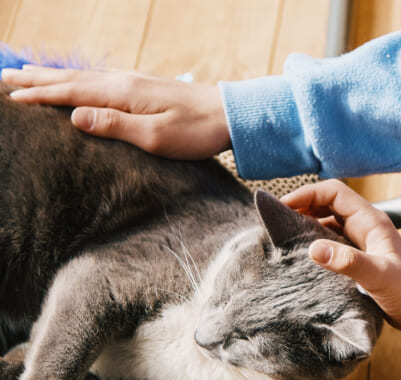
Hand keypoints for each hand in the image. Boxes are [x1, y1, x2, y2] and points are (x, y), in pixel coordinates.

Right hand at [1, 66, 229, 158]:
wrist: (231, 115)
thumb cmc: (197, 131)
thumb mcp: (155, 137)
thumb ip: (114, 126)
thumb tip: (73, 116)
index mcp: (123, 94)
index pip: (71, 93)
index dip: (39, 95)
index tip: (10, 96)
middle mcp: (125, 83)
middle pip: (72, 79)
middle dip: (37, 79)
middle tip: (5, 78)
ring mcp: (136, 83)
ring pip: (85, 77)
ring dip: (55, 76)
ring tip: (30, 74)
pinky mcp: (146, 88)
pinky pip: (100, 80)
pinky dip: (79, 80)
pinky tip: (79, 82)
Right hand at [282, 180, 400, 341]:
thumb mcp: (378, 276)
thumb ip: (348, 262)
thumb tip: (313, 249)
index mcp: (371, 221)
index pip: (334, 192)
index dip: (307, 194)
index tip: (283, 205)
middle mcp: (366, 227)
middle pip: (327, 204)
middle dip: (302, 207)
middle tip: (276, 220)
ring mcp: (363, 243)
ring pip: (328, 224)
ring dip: (307, 226)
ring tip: (283, 237)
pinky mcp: (360, 259)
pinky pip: (332, 244)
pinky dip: (316, 245)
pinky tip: (303, 258)